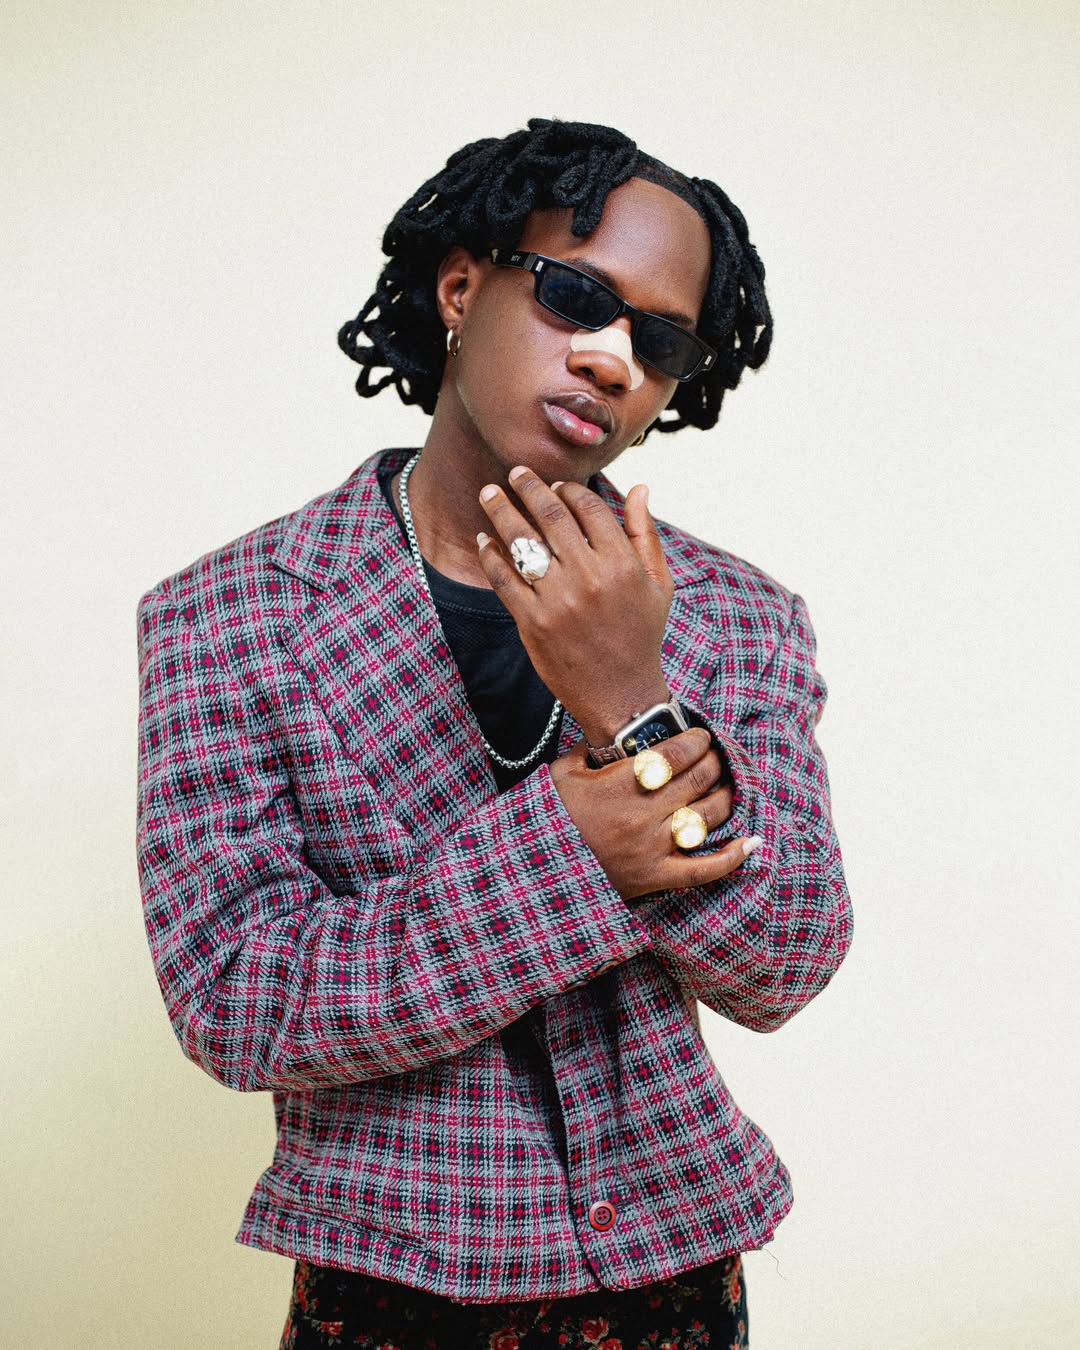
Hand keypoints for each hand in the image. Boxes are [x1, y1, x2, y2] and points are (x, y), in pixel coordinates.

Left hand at [476, 466, 671, 745]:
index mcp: (622, 564)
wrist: (622, 695)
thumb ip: (645, 533)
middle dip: (528, 488)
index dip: (569, 489)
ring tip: (489, 494)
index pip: (589, 508)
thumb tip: (640, 487)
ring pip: (522, 542)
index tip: (556, 484)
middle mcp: (589, 577)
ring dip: (501, 512)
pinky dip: (491, 556)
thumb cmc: (641, 636)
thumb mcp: (657, 584)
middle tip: (514, 472)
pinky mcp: (532, 622)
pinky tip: (485, 541)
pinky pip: (504, 579)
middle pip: (550, 516)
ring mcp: (558, 600)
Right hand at [549, 728, 759, 900]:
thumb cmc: (551, 820)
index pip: (674, 754)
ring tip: (725, 786)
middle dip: (713, 762)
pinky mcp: (656, 878)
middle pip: (698, 780)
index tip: (701, 736)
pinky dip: (733, 857)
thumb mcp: (560, 776)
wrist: (538, 873)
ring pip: (708, 816)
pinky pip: (705, 869)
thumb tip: (607, 731)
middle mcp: (641, 816)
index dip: (695, 741)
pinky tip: (752, 842)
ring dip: (725, 796)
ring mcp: (652, 849)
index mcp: (619, 786)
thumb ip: (586, 749)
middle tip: (715, 755)